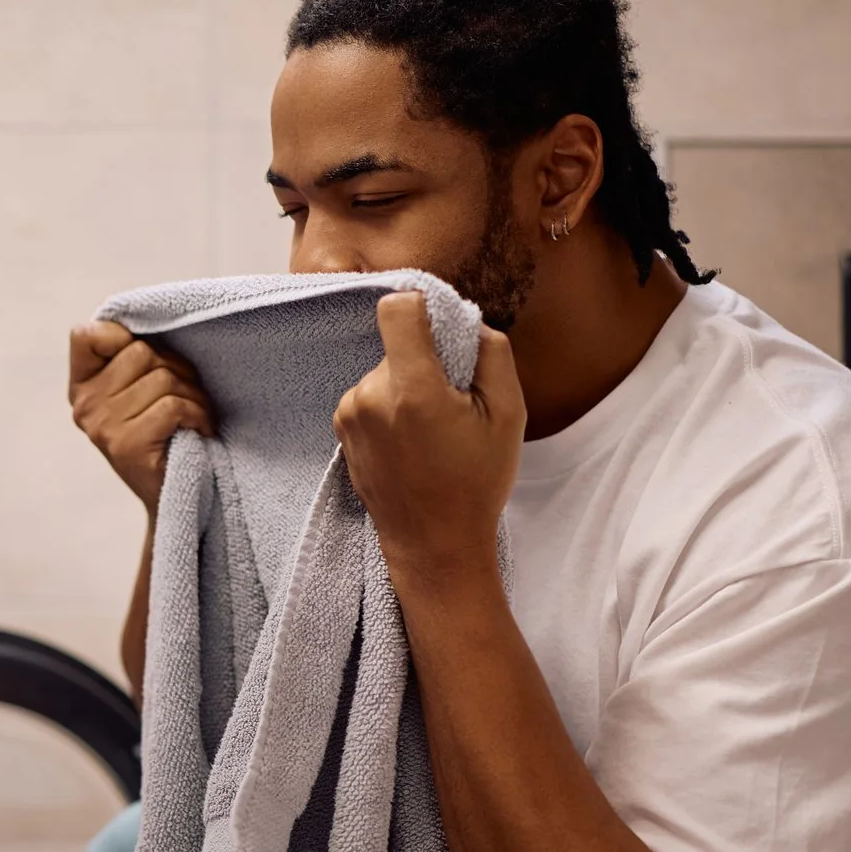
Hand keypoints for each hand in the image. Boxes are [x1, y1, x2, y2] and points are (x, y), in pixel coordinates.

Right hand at [68, 321, 215, 513]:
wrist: (173, 496)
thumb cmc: (166, 432)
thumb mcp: (142, 389)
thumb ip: (134, 357)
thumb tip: (139, 324)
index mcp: (82, 387)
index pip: (86, 335)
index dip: (122, 338)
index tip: (146, 364)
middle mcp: (84, 406)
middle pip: (140, 351)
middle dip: (175, 369)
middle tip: (185, 397)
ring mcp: (101, 427)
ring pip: (161, 377)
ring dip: (192, 396)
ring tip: (194, 417)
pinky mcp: (126, 446)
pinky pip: (172, 405)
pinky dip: (197, 416)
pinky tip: (198, 431)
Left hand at [333, 293, 524, 589]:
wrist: (434, 544)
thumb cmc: (476, 482)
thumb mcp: (509, 413)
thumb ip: (491, 352)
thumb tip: (467, 321)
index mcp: (410, 388)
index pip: (396, 308)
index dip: (422, 307)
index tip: (441, 330)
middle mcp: (369, 396)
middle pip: (398, 346)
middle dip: (426, 363)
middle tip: (452, 407)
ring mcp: (349, 414)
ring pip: (385, 372)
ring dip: (407, 388)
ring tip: (431, 432)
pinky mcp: (341, 430)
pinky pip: (370, 397)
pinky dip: (390, 408)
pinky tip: (411, 443)